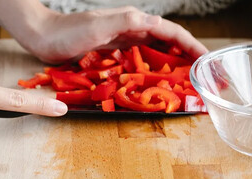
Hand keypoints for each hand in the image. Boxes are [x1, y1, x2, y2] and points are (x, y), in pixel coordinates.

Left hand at [0, 1, 207, 62]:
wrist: (43, 35)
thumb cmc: (68, 32)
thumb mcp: (99, 26)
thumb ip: (125, 23)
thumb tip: (153, 24)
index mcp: (135, 22)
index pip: (173, 33)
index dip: (192, 47)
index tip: (207, 63)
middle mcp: (134, 30)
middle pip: (170, 43)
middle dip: (190, 57)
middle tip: (204, 77)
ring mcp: (125, 41)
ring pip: (158, 52)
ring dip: (175, 66)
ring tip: (188, 83)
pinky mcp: (115, 52)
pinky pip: (143, 61)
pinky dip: (156, 70)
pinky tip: (159, 82)